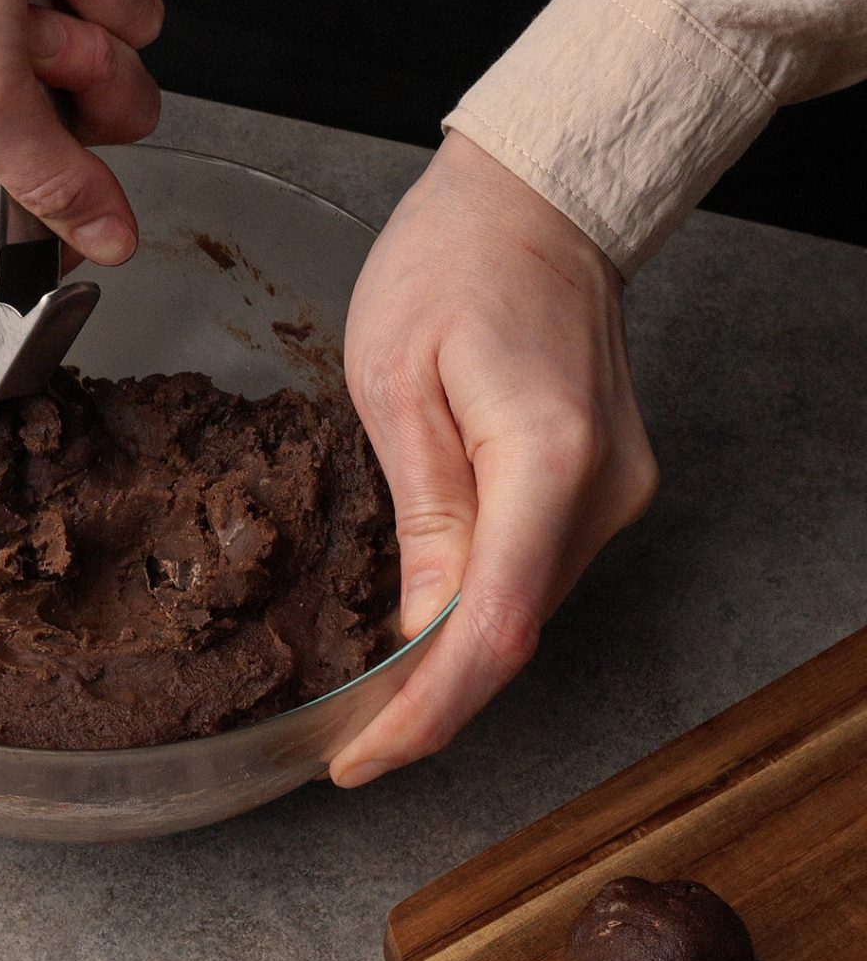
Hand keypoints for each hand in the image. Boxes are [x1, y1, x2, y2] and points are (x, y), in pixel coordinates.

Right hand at [0, 0, 163, 265]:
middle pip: (92, 159)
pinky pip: (132, 13)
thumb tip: (107, 243)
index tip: (71, 195)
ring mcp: (35, 52)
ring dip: (87, 29)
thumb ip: (48, 182)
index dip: (55, 232)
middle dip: (74, 96)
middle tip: (18, 51)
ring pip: (124, 81)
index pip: (13, 248)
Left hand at [331, 132, 658, 787]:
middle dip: (428, 702)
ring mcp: (614, 494)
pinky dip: (477, 613)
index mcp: (545, 462)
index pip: (489, 632)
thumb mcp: (397, 381)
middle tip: (347, 740)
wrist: (536, 202)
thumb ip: (424, 513)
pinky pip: (534, 575)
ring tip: (370, 699)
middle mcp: (601, 494)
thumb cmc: (450, 264)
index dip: (423, 714)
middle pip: (512, 636)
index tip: (358, 758)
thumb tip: (420, 629)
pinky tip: (422, 628)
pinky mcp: (603, 488)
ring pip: (525, 613)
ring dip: (450, 662)